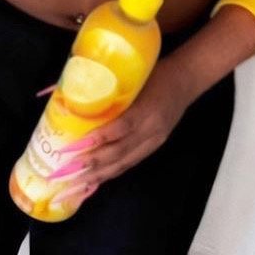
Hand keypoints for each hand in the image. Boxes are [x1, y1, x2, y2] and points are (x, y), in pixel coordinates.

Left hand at [46, 55, 193, 203]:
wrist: (185, 79)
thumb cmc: (156, 71)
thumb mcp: (134, 74)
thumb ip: (106, 85)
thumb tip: (69, 90)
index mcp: (147, 109)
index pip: (120, 128)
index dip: (98, 139)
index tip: (75, 147)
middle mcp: (151, 130)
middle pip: (121, 152)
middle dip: (93, 164)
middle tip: (68, 171)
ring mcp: (154, 141)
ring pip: (124, 163)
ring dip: (100, 174)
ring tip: (77, 183)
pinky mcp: (154, 146)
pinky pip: (130, 163)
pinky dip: (112, 172)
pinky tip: (97, 179)